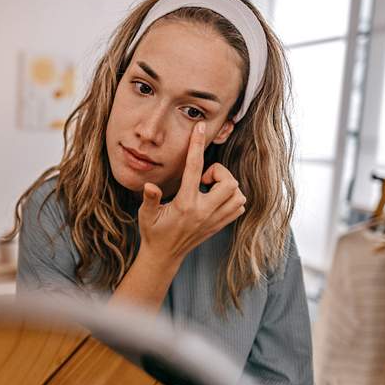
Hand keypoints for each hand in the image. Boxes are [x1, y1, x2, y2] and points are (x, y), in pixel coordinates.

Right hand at [138, 122, 245, 265]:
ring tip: (210, 189)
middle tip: (204, 178)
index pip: (194, 168)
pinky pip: (239, 206)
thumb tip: (150, 185)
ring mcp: (214, 220)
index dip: (196, 145)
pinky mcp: (220, 225)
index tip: (199, 128)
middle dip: (219, 173)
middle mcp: (203, 212)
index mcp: (184, 204)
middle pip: (229, 182)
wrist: (164, 256)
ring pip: (237, 195)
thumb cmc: (153, 232)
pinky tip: (217, 198)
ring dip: (227, 186)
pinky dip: (233, 198)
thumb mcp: (146, 215)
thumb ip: (150, 199)